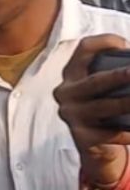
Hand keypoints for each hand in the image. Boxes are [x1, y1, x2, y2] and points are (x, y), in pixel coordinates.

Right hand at [54, 34, 129, 188]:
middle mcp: (66, 92)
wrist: (96, 146)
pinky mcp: (81, 136)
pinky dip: (127, 132)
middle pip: (95, 81)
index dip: (106, 43)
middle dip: (119, 76)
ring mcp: (72, 114)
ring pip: (104, 107)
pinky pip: (110, 133)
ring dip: (127, 104)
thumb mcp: (104, 89)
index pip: (84, 49)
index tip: (126, 46)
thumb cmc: (107, 109)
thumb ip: (114, 75)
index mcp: (72, 74)